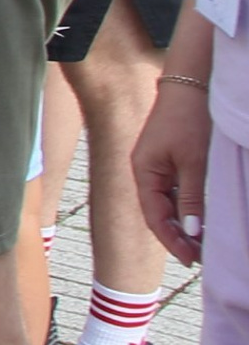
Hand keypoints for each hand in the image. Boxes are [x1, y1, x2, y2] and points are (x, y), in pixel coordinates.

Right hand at [133, 76, 211, 266]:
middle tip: (198, 257)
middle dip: (175, 236)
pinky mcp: (167, 158)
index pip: (154, 216)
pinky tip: (197, 218)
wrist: (190, 84)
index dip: (170, 240)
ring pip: (165, 203)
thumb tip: (190, 231)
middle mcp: (145, 170)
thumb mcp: (194, 162)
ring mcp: (155, 164)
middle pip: (157, 212)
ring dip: (180, 224)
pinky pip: (172, 190)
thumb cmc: (189, 119)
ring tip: (200, 243)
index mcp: (144, 171)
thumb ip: (191, 197)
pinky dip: (184, 207)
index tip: (190, 260)